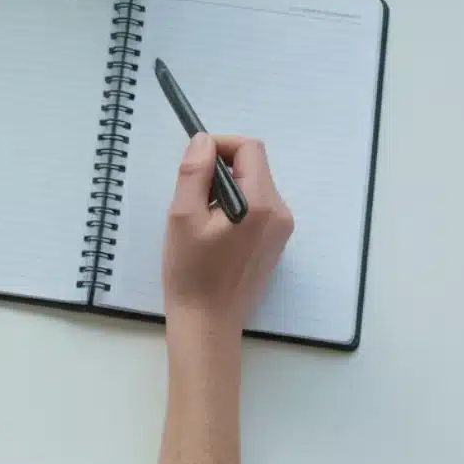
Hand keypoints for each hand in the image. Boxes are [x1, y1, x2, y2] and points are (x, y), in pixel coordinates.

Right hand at [162, 134, 294, 331]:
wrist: (208, 322)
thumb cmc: (191, 273)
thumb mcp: (182, 218)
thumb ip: (194, 173)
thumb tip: (202, 141)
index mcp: (259, 204)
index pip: (250, 149)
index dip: (220, 144)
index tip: (194, 159)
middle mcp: (279, 212)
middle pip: (254, 166)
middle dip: (220, 169)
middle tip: (190, 194)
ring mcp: (281, 229)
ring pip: (254, 186)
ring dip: (225, 188)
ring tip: (199, 218)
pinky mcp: (276, 242)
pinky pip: (257, 207)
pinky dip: (234, 206)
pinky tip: (213, 232)